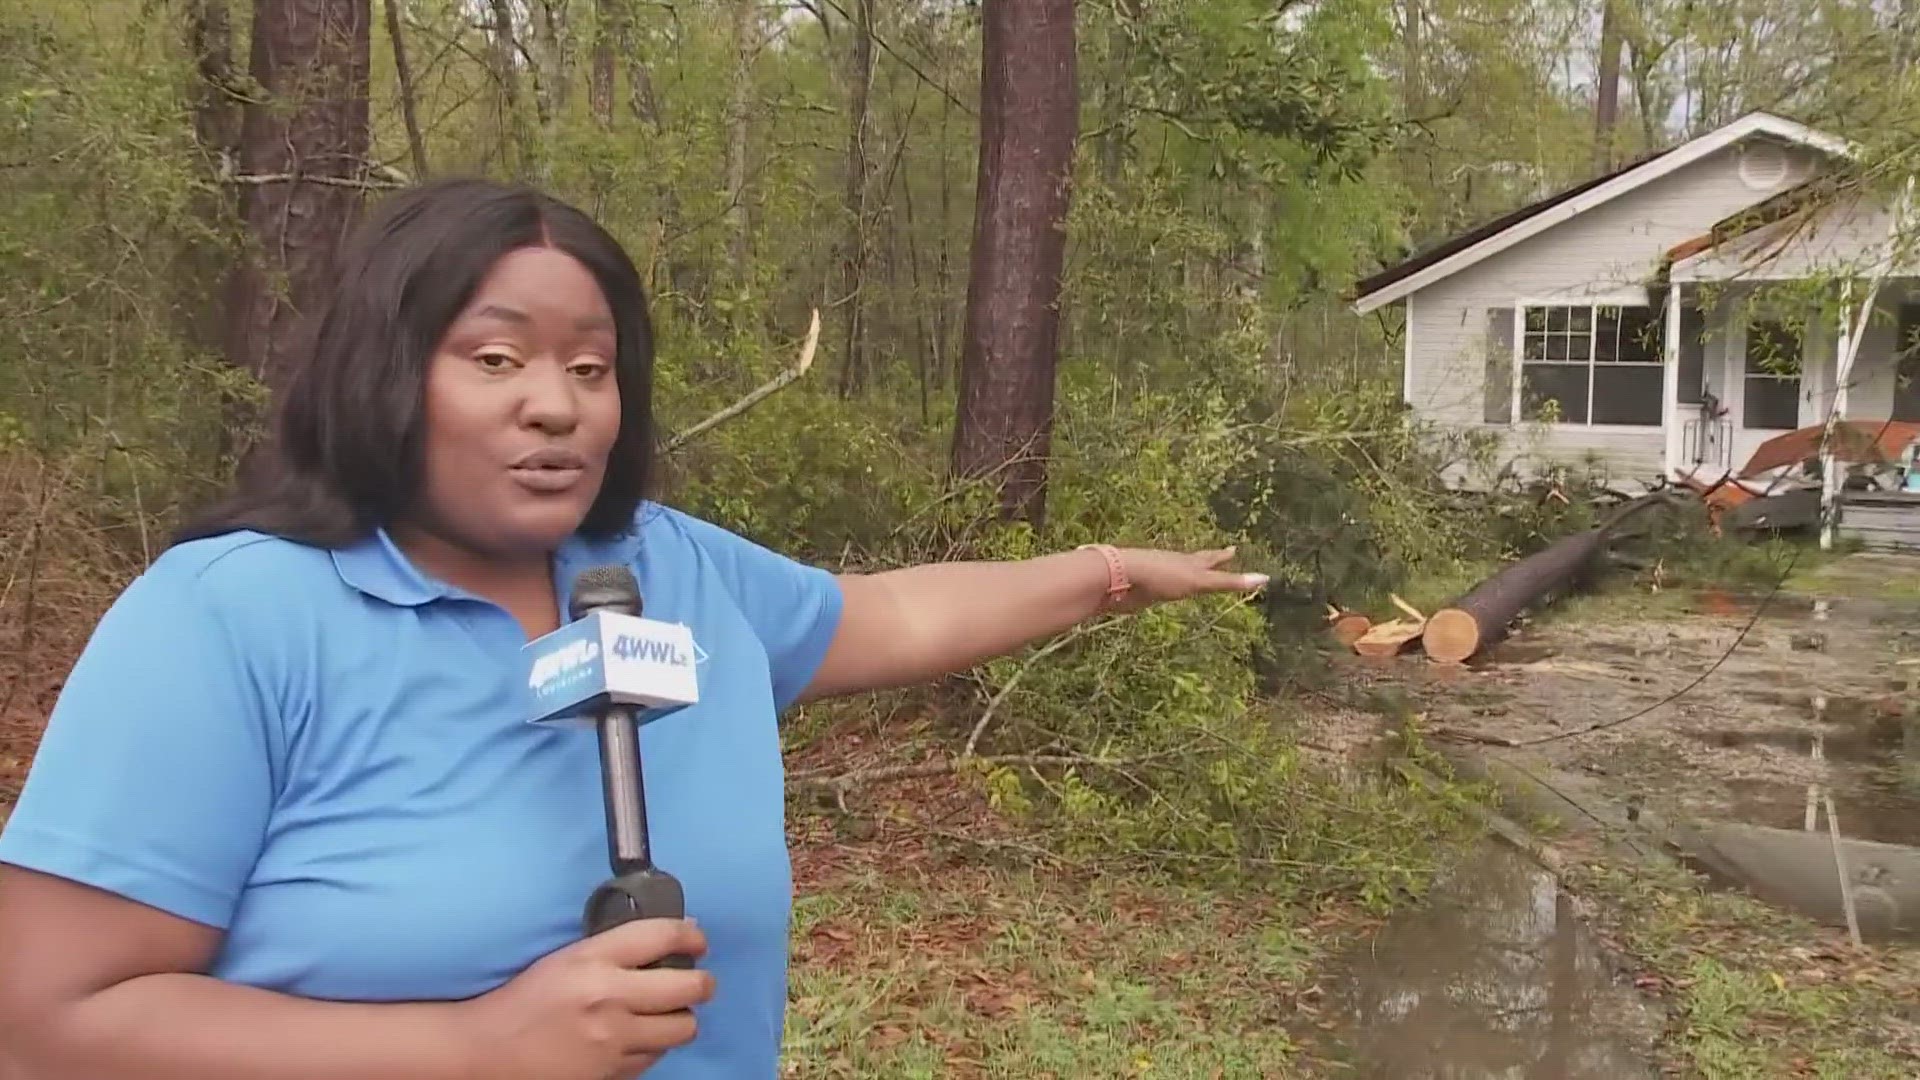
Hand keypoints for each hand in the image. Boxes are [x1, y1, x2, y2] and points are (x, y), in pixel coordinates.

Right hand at [462, 919, 712, 1079]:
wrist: (487, 1050)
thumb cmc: (526, 998)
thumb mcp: (567, 958)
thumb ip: (617, 948)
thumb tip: (673, 938)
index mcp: (593, 959)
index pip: (663, 936)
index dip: (692, 936)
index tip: (698, 942)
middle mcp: (609, 997)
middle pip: (689, 987)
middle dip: (702, 982)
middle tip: (697, 982)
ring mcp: (613, 1040)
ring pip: (683, 1028)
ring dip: (682, 1019)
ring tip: (668, 1014)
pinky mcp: (611, 1073)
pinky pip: (656, 1056)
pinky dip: (654, 1046)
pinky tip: (638, 1038)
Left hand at [1108, 545, 1267, 613]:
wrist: (1120, 577)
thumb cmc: (1161, 576)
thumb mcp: (1199, 581)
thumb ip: (1228, 582)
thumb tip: (1265, 578)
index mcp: (1189, 562)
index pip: (1211, 558)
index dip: (1223, 556)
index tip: (1234, 549)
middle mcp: (1175, 566)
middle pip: (1195, 561)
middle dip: (1208, 560)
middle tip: (1220, 554)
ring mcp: (1158, 577)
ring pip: (1177, 574)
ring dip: (1187, 572)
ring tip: (1192, 572)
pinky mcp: (1143, 591)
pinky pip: (1159, 588)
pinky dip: (1167, 587)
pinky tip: (1163, 589)